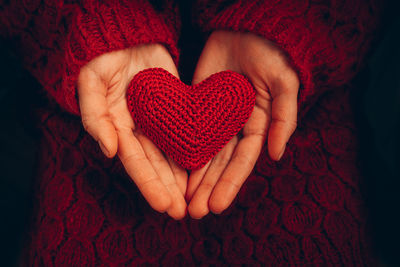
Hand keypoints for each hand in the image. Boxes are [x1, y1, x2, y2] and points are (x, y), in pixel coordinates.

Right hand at [78, 44, 186, 218]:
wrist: (129, 38)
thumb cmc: (105, 59)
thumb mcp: (91, 83)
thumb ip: (94, 116)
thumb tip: (109, 151)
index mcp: (118, 128)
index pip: (135, 162)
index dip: (149, 184)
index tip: (163, 205)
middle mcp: (139, 131)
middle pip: (156, 165)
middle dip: (168, 189)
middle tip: (182, 212)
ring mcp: (159, 122)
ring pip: (172, 154)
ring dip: (182, 178)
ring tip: (194, 199)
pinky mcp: (177, 110)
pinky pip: (187, 133)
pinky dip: (194, 150)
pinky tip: (205, 168)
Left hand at [186, 31, 298, 217]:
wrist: (245, 30)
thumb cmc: (270, 55)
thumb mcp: (284, 84)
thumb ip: (284, 118)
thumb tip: (278, 155)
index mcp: (257, 127)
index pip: (242, 162)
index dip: (230, 184)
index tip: (216, 206)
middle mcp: (235, 128)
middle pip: (220, 165)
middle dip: (208, 188)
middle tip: (194, 212)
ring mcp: (214, 120)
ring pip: (203, 154)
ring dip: (194, 178)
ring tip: (183, 201)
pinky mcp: (196, 107)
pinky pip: (187, 132)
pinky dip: (181, 151)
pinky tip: (172, 170)